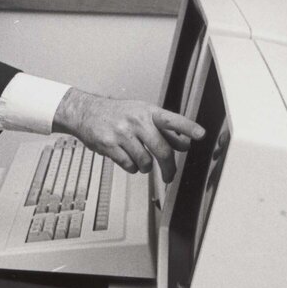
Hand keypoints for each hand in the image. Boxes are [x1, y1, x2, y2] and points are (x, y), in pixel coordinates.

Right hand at [52, 88, 204, 183]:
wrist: (85, 112)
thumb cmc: (116, 113)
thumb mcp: (140, 114)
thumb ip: (162, 130)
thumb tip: (183, 145)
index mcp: (147, 112)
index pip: (172, 120)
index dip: (187, 127)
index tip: (201, 134)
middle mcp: (136, 121)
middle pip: (162, 149)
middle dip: (169, 167)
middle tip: (169, 175)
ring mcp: (122, 133)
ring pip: (145, 161)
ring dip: (146, 167)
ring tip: (141, 162)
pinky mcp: (109, 145)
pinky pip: (129, 165)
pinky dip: (131, 168)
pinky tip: (127, 160)